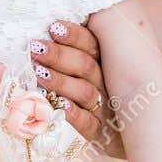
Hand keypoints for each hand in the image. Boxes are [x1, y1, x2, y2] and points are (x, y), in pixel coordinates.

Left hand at [28, 20, 125, 157]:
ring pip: (85, 92)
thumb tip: (46, 33)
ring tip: (39, 74)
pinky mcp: (100, 133)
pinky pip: (88, 123)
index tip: (53, 27)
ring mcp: (104, 109)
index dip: (73, 35)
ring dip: (61, 81)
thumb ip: (72, 55)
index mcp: (104, 64)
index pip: (91, 44)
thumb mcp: (88, 73)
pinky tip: (60, 105)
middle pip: (85, 65)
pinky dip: (74, 114)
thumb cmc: (97, 96)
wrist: (126, 134)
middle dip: (59, 55)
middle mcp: (106, 84)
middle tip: (35, 48)